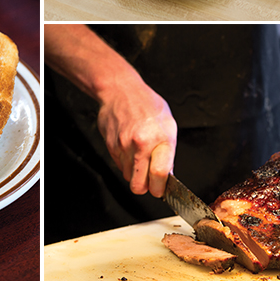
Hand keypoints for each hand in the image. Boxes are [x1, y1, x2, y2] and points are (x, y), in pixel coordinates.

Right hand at [97, 81, 176, 197]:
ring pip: (128, 177)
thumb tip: (168, 175)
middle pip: (139, 185)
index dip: (160, 189)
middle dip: (145, 187)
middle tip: (150, 180)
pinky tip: (129, 147)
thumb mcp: (168, 123)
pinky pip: (119, 165)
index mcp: (160, 138)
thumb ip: (168, 151)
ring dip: (134, 173)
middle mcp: (141, 144)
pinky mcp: (111, 146)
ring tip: (140, 156)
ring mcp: (123, 146)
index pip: (159, 175)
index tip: (161, 190)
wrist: (121, 90)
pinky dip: (125, 162)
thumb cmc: (147, 104)